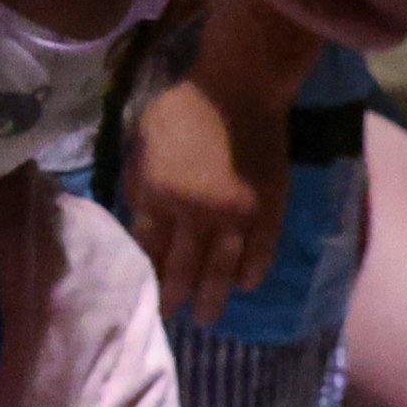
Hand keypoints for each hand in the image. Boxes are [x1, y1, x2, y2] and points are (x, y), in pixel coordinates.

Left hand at [126, 69, 290, 325]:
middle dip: (174, 295)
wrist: (239, 88)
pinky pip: (259, 251)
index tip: (141, 291)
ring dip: (212, 297)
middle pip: (182, 266)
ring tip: (206, 318)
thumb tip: (138, 214)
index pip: (148, 245)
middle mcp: (195, 212)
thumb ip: (140, 179)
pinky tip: (244, 285)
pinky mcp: (267, 210)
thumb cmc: (183, 107)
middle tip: (171, 318)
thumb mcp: (143, 138)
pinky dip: (251, 271)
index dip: (145, 270)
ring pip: (221, 269)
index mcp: (159, 193)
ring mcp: (235, 215)